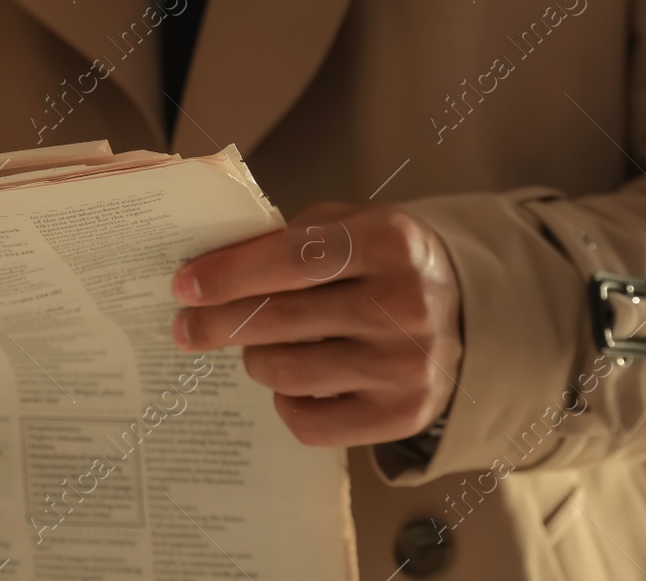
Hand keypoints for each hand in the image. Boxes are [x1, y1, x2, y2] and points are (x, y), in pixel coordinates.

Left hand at [170, 202, 462, 447]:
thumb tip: (207, 270)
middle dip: (218, 324)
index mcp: (390, 241)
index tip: (183, 286)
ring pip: (286, 372)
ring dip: (254, 358)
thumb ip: (288, 238)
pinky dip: (284, 400)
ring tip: (255, 345)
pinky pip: (308, 421)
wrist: (462, 312)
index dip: (228, 274)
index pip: (290, 259)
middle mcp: (405, 304)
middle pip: (280, 320)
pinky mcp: (402, 415)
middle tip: (185, 327)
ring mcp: (407, 365)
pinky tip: (290, 379)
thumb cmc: (383, 262)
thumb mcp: (350, 225)